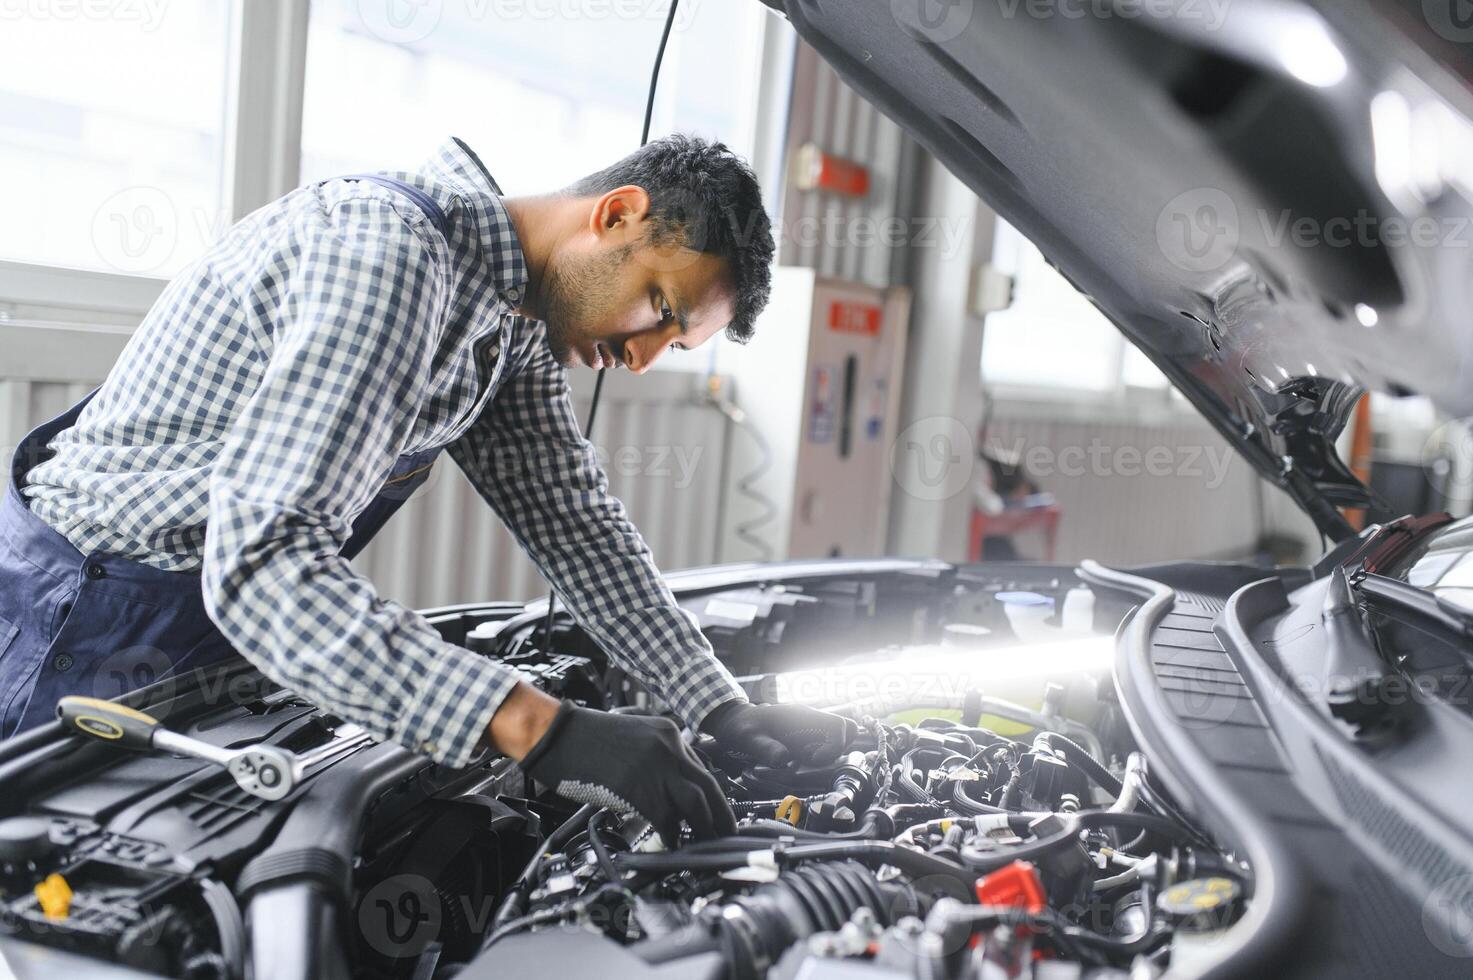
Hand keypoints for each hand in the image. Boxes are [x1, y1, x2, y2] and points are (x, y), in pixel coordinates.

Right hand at [519, 701, 735, 846]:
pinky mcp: (639, 788)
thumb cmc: (587, 739)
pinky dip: (672, 836)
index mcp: (669, 733)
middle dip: (721, 815)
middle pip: (710, 786)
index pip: (702, 770)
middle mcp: (670, 747)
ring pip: (696, 803)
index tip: (715, 813)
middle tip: (726, 835)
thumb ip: (656, 758)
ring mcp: (656, 767)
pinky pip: (666, 818)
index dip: (710, 797)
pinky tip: (671, 845)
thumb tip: (667, 793)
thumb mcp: (634, 736)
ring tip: (705, 845)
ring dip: (704, 828)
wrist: (558, 736)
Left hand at [700, 700, 856, 767]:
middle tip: (814, 763)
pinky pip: (825, 744)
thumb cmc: (741, 727)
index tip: (813, 760)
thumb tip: (783, 758)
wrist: (734, 723)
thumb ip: (765, 748)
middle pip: (846, 729)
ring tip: (807, 764)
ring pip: (839, 736)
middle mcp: (810, 719)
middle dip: (837, 750)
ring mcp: (810, 727)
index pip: (838, 725)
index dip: (833, 746)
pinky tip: (800, 763)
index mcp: (801, 716)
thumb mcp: (747, 738)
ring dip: (830, 753)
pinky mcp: (806, 737)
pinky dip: (820, 756)